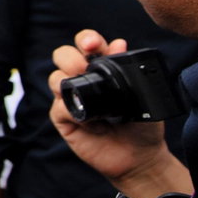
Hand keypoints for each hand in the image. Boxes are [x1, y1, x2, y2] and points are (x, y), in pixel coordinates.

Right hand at [48, 30, 182, 197]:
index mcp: (101, 69)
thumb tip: (118, 43)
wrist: (141, 157)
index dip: (86, 40)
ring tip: (82, 89)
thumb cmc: (142, 125)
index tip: (94, 45)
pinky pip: (57, 107)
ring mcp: (71, 99)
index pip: (86, 45)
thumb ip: (129, 69)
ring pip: (54, 78)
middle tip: (83, 66)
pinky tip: (86, 117)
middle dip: (70, 56)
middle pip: (62, 55)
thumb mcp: (142, 94)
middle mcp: (82, 80)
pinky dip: (68, 108)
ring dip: (65, 79)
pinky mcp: (64, 120)